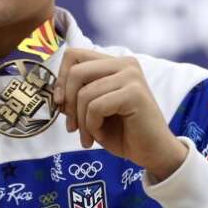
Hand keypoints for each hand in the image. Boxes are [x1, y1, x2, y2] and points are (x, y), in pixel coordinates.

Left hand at [55, 47, 185, 181]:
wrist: (152, 152)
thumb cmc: (122, 132)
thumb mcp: (92, 111)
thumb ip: (76, 97)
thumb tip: (55, 94)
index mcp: (113, 63)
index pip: (74, 56)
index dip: (61, 80)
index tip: (61, 105)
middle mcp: (124, 63)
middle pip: (76, 72)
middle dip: (68, 103)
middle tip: (72, 127)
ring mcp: (131, 76)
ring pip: (84, 93)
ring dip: (81, 121)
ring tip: (89, 136)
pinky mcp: (134, 92)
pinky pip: (96, 106)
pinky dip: (92, 125)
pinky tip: (100, 135)